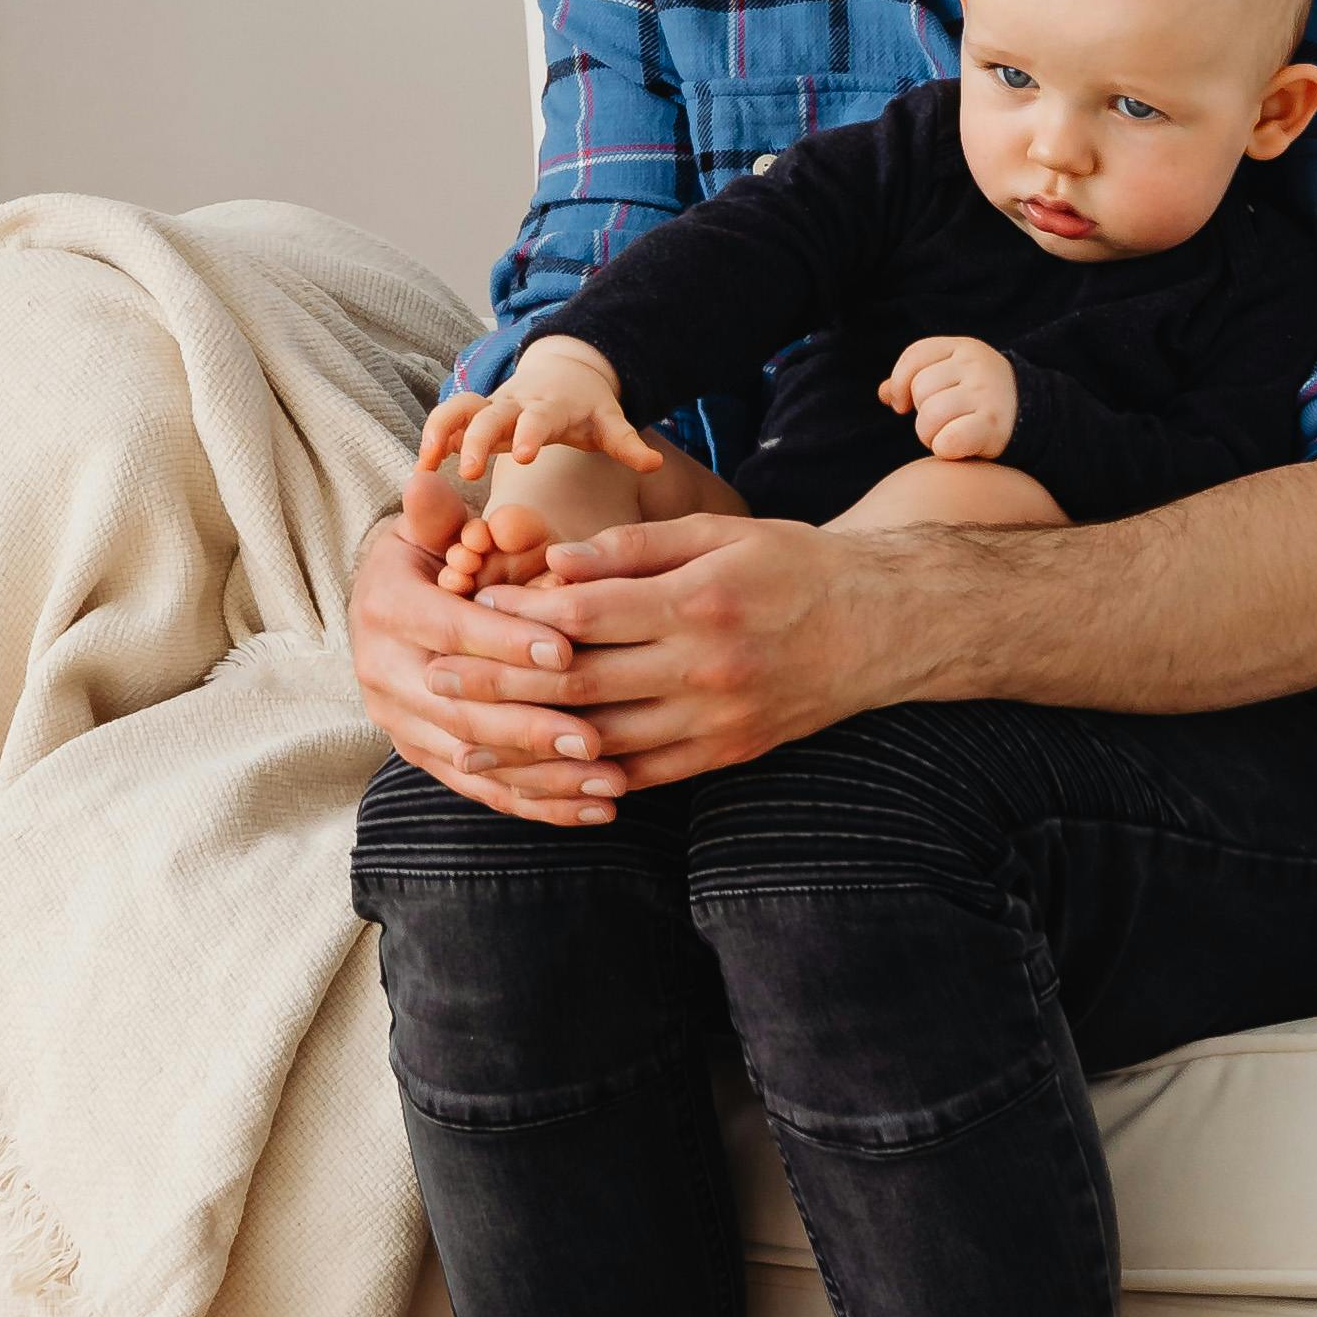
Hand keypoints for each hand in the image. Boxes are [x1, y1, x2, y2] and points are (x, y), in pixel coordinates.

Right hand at [350, 509, 632, 827]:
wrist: (388, 604)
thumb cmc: (429, 555)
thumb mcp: (428, 528)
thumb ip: (439, 515)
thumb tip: (426, 483)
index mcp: (384, 608)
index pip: (448, 632)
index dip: (505, 643)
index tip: (566, 653)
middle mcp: (382, 672)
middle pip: (461, 710)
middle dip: (532, 727)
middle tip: (598, 738)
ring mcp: (400, 722)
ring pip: (476, 759)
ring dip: (546, 777)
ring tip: (612, 783)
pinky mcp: (424, 756)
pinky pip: (483, 789)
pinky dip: (539, 804)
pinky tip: (594, 810)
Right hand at [412, 343, 658, 592]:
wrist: (565, 370)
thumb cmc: (588, 406)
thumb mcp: (610, 421)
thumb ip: (628, 444)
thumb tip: (655, 464)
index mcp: (549, 405)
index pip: (538, 418)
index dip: (530, 434)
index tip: (523, 456)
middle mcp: (514, 402)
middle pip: (489, 414)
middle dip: (478, 440)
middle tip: (469, 472)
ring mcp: (491, 405)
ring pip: (458, 409)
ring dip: (441, 432)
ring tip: (427, 464)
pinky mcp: (475, 413)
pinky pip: (448, 419)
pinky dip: (433, 438)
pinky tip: (422, 468)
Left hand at [474, 505, 938, 788]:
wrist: (881, 627)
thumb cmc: (788, 564)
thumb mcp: (716, 532)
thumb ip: (631, 551)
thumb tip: (551, 564)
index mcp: (695, 600)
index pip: (584, 613)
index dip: (516, 616)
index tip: (462, 610)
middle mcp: (704, 666)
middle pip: (581, 681)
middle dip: (500, 684)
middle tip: (436, 681)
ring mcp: (717, 718)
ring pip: (606, 743)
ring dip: (530, 749)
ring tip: (467, 749)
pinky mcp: (729, 753)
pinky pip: (648, 777)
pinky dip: (592, 783)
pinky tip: (544, 783)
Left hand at [883, 332, 1019, 467]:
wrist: (1033, 416)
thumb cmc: (980, 398)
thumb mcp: (954, 377)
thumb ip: (917, 380)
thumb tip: (883, 394)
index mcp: (964, 347)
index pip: (914, 357)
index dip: (899, 383)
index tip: (901, 405)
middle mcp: (976, 366)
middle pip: (920, 390)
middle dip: (920, 414)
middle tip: (939, 424)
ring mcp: (986, 393)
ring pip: (930, 416)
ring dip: (930, 435)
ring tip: (947, 435)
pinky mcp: (992, 425)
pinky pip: (948, 441)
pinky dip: (944, 449)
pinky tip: (956, 448)